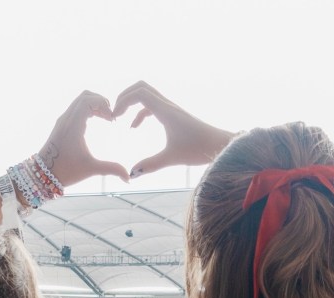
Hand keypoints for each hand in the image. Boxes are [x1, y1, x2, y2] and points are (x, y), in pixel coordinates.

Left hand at [36, 91, 128, 187]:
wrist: (42, 174)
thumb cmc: (65, 171)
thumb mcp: (91, 169)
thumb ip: (111, 169)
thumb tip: (128, 177)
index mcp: (73, 125)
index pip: (89, 100)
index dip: (103, 104)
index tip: (112, 118)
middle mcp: (66, 119)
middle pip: (85, 96)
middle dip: (100, 102)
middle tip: (110, 116)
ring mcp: (62, 120)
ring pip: (79, 101)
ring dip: (94, 105)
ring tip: (105, 119)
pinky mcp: (61, 125)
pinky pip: (75, 108)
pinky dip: (86, 109)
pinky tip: (94, 122)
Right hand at [112, 81, 234, 176]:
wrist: (219, 144)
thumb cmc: (198, 149)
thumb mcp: (172, 158)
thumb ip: (150, 165)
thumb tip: (131, 174)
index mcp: (165, 111)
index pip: (139, 93)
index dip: (122, 101)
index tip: (114, 117)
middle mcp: (167, 105)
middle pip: (141, 87)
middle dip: (124, 97)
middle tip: (113, 113)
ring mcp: (171, 109)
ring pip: (146, 94)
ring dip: (131, 103)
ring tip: (120, 119)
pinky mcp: (174, 115)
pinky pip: (152, 105)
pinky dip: (140, 112)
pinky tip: (135, 127)